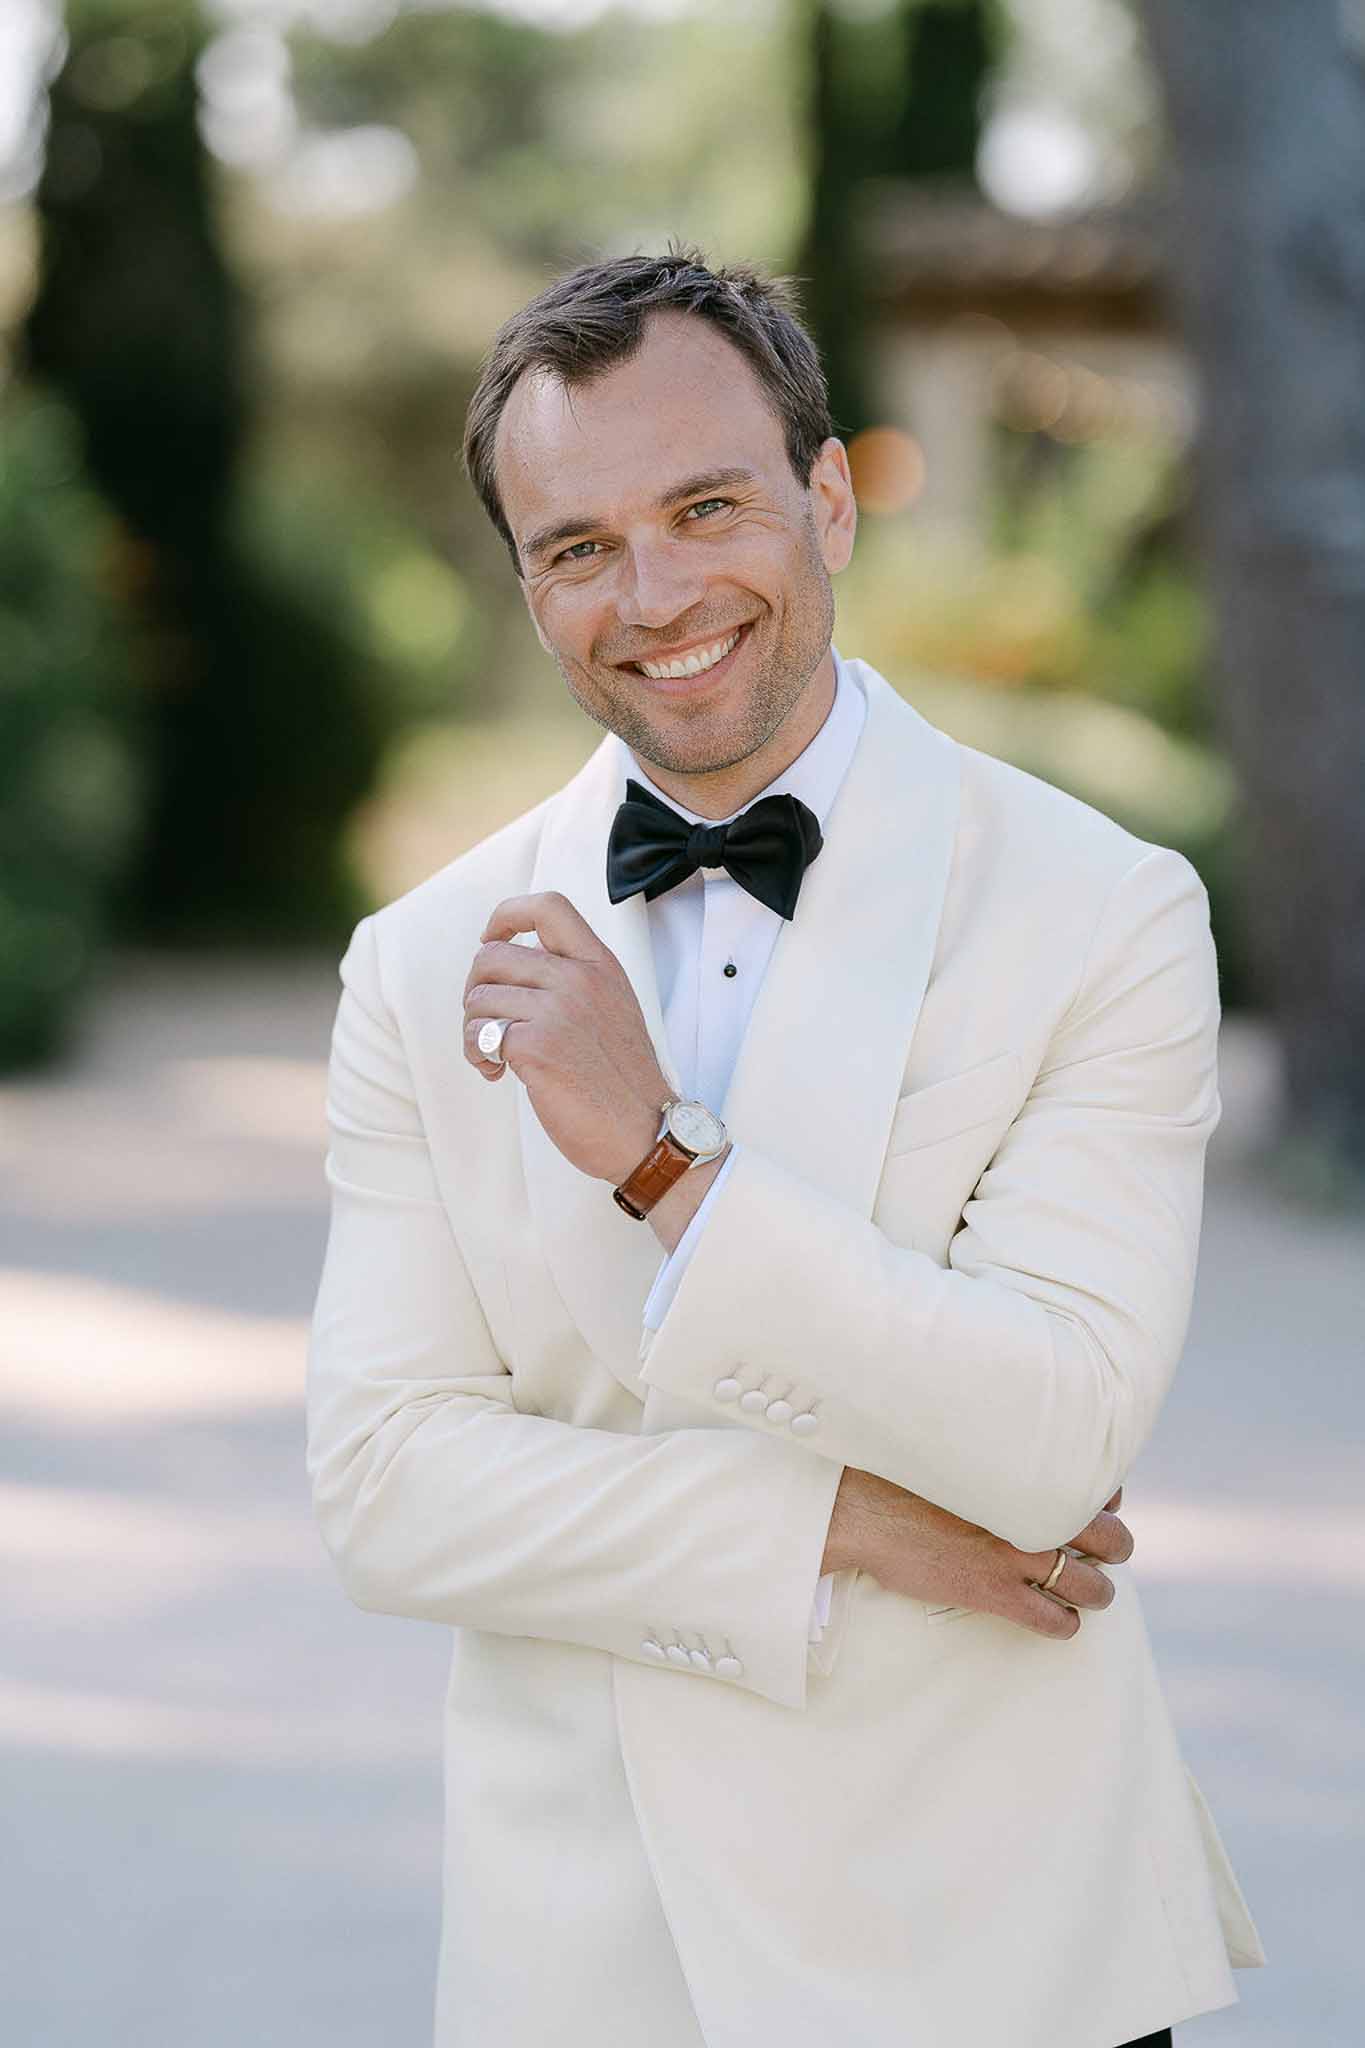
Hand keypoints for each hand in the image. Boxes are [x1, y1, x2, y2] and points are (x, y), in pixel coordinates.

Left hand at [463, 891, 673, 1183]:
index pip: (548, 907)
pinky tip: (497, 1074)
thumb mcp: (612, 1007)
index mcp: (600, 965)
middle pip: (492, 955)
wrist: (646, 1131)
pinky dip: (477, 1054)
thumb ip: (575, 979)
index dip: (506, 916)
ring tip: (493, 1056)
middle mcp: (579, 979)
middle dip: (475, 988)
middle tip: (487, 1020)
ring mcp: (556, 1011)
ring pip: (479, 997)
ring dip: (474, 1028)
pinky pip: (478, 1034)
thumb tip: (514, 963)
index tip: (491, 939)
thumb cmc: (622, 1080)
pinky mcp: (535, 1047)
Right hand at [822, 1470, 1132, 1639]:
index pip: (1104, 1489)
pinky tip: (1053, 1617)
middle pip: (1114, 1540)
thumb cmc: (907, 1475)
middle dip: (1114, 1549)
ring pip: (1095, 1588)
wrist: (866, 1509)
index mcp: (1031, 1475)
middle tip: (1101, 1554)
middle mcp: (1037, 1515)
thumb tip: (1026, 1467)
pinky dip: (1063, 1623)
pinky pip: (1057, 1621)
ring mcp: (1020, 1557)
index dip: (1106, 1502)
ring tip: (1084, 1591)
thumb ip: (1007, 1462)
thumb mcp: (965, 1454)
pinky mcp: (999, 1594)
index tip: (1096, 1507)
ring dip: (1096, 1592)